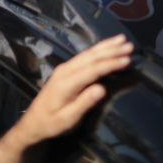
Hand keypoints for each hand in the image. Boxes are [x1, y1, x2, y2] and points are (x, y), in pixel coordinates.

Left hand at [14, 35, 132, 145]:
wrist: (33, 121)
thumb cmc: (51, 123)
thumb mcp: (68, 118)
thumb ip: (84, 103)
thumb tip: (102, 88)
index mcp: (66, 83)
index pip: (92, 69)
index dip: (110, 64)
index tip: (127, 60)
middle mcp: (65, 71)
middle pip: (91, 57)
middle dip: (111, 50)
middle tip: (129, 45)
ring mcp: (64, 69)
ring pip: (87, 54)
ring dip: (105, 47)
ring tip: (122, 40)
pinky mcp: (65, 70)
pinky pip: (84, 57)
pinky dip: (97, 50)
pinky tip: (106, 47)